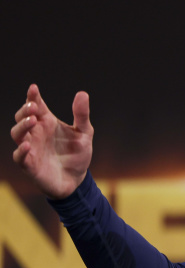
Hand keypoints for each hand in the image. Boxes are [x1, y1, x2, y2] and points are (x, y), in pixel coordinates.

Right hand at [11, 84, 92, 199]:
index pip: (36, 106)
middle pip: (22, 117)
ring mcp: (31, 148)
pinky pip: (20, 156)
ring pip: (17, 134)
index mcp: (47, 122)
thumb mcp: (84, 133)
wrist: (77, 179)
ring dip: (22, 126)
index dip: (32, 96)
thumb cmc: (77, 154)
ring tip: (32, 120)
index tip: (34, 88)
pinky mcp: (30, 165)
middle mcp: (36, 133)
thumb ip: (81, 115)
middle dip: (25, 110)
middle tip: (34, 107)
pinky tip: (28, 145)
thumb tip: (82, 93)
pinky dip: (21, 151)